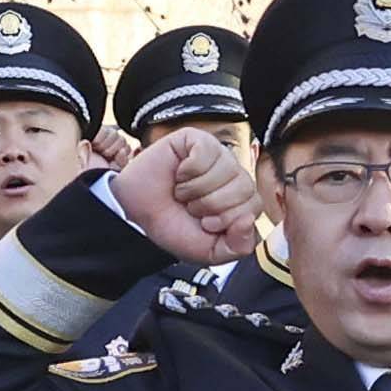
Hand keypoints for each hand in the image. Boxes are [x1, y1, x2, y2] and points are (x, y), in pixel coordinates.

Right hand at [128, 123, 259, 263]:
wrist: (136, 214)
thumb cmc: (173, 227)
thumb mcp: (210, 251)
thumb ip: (238, 246)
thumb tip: (248, 220)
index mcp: (240, 199)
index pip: (254, 206)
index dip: (228, 219)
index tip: (205, 224)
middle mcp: (233, 175)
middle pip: (245, 188)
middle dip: (212, 206)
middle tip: (191, 208)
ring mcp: (217, 155)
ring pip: (226, 171)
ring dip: (196, 190)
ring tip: (181, 192)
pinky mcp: (196, 139)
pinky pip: (206, 153)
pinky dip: (187, 171)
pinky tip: (178, 174)